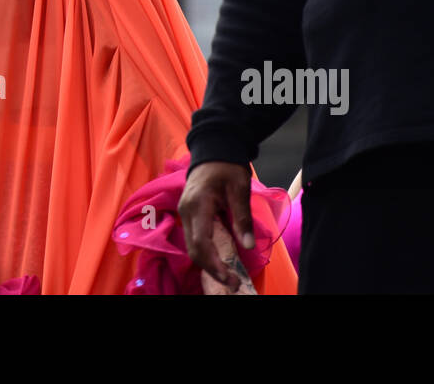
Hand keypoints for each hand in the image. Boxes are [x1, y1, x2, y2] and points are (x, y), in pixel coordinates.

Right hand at [179, 161, 254, 288]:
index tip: (231, 278)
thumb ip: (242, 218)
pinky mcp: (188, 214)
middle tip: (233, 283)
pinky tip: (220, 261)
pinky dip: (206, 253)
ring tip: (229, 276)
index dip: (214, 264)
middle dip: (212, 269)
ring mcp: (184, 213)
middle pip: (193, 249)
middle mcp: (186, 211)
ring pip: (192, 246)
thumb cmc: (227, 166)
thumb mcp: (240, 188)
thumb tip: (249, 246)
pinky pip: (194, 239)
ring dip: (208, 263)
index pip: (201, 242)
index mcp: (198, 204)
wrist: (213, 149)